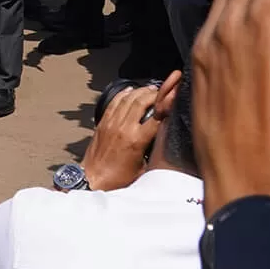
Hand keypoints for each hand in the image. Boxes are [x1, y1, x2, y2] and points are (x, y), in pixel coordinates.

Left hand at [84, 73, 176, 191]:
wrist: (93, 179)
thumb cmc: (119, 179)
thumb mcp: (144, 169)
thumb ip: (154, 153)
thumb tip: (164, 142)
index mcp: (137, 140)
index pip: (157, 115)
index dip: (168, 102)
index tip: (176, 93)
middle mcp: (124, 127)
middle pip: (141, 100)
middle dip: (154, 93)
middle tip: (164, 90)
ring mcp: (111, 123)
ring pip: (127, 98)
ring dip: (140, 91)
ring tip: (150, 89)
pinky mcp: (102, 123)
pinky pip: (114, 102)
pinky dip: (123, 94)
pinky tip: (130, 90)